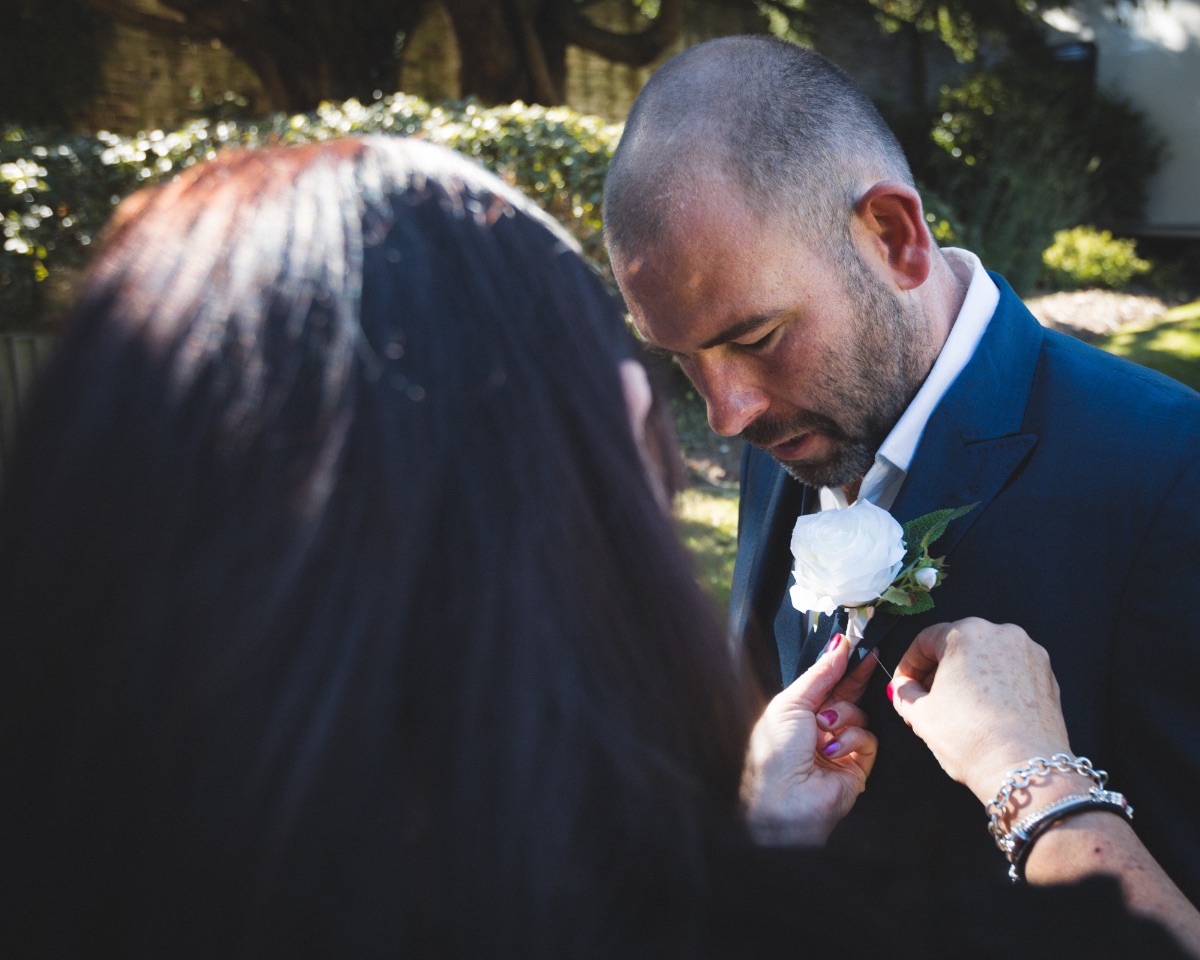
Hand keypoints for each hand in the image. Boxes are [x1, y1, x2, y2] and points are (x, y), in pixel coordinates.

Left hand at [741, 633, 877, 845]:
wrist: (785, 799)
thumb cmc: (775, 752)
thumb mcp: (791, 702)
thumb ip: (819, 673)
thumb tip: (838, 644)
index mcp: (798, 712)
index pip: (827, 682)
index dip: (843, 664)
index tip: (860, 645)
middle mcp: (819, 728)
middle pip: (847, 695)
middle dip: (855, 679)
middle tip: (869, 657)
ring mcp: (840, 747)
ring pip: (859, 715)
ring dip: (843, 718)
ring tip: (824, 731)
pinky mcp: (858, 766)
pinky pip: (869, 739)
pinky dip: (853, 741)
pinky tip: (833, 751)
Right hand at [889, 618, 1071, 803]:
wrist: (1024, 770)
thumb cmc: (973, 739)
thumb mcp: (921, 715)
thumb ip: (904, 693)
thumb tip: (903, 689)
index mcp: (966, 633)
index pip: (925, 640)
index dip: (908, 665)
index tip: (903, 685)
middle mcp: (1001, 634)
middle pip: (958, 645)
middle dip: (938, 671)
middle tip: (926, 699)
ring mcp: (1029, 654)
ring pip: (986, 658)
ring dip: (966, 678)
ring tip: (956, 709)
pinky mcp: (1047, 677)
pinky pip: (1010, 673)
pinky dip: (994, 686)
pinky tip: (984, 713)